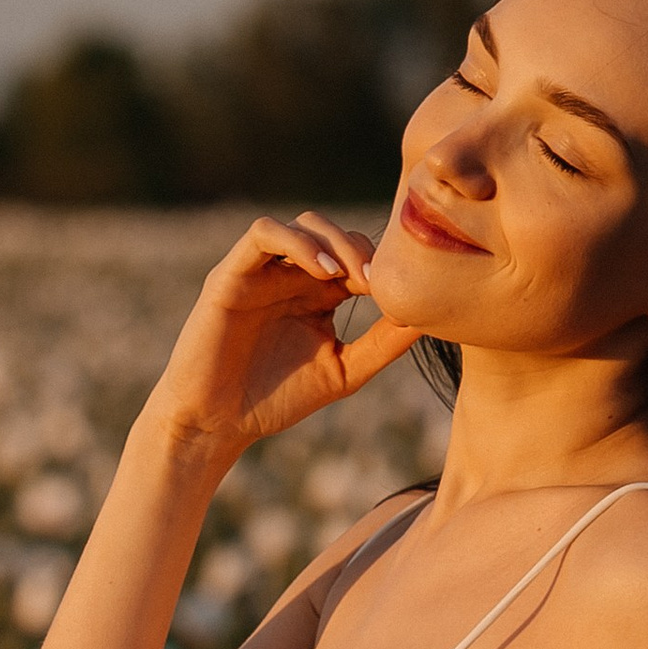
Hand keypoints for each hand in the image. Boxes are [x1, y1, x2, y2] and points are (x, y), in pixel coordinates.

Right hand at [144, 215, 419, 465]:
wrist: (216, 424)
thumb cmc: (275, 400)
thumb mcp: (344, 372)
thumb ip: (383, 344)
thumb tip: (432, 317)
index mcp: (316, 293)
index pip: (356, 254)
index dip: (381, 263)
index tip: (399, 292)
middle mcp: (289, 275)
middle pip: (335, 231)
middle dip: (362, 249)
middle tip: (378, 282)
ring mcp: (260, 271)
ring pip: (303, 224)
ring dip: (334, 241)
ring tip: (352, 276)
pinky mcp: (231, 274)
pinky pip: (263, 233)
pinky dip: (297, 242)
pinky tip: (322, 274)